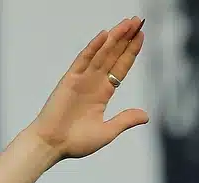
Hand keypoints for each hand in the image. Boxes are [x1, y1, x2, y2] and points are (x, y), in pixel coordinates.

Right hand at [28, 17, 148, 160]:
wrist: (52, 145)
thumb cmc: (75, 142)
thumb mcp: (106, 132)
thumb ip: (125, 120)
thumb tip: (146, 116)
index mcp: (103, 93)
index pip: (120, 67)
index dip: (131, 52)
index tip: (141, 36)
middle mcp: (94, 82)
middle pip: (113, 55)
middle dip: (126, 38)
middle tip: (138, 21)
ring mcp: (82, 79)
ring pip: (101, 53)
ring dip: (114, 38)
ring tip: (127, 23)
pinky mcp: (69, 79)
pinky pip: (83, 60)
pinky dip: (93, 47)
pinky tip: (104, 36)